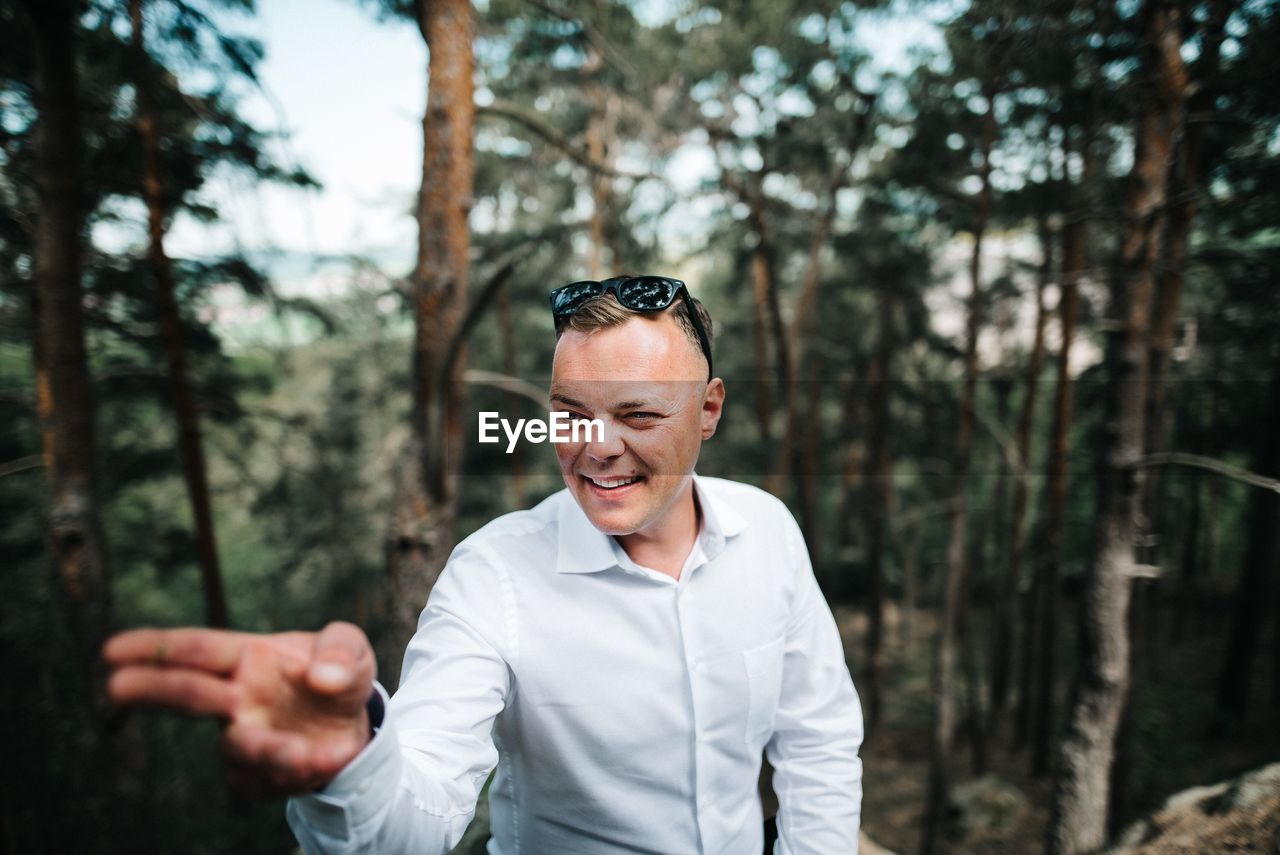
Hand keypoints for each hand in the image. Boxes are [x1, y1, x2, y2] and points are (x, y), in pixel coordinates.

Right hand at [103, 621, 375, 796]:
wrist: (355, 727)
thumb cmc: (340, 676)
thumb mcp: (353, 652)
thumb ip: (342, 654)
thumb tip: (320, 678)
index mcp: (249, 657)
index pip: (199, 648)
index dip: (155, 647)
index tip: (112, 650)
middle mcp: (236, 697)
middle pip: (187, 691)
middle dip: (153, 687)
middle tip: (117, 686)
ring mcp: (242, 736)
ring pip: (235, 746)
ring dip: (264, 750)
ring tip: (301, 752)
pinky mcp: (254, 775)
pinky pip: (260, 780)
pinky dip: (292, 775)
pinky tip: (320, 762)